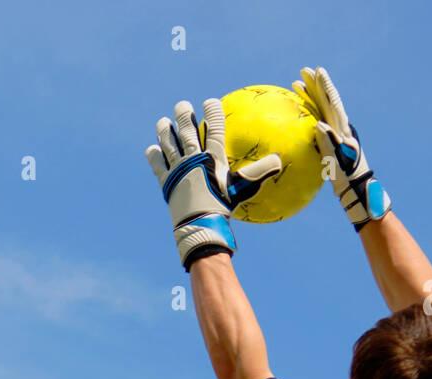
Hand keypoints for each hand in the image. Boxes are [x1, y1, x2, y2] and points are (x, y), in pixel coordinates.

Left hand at [146, 99, 281, 269]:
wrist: (201, 225)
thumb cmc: (225, 206)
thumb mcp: (244, 188)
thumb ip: (261, 172)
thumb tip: (279, 160)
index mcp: (212, 157)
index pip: (213, 128)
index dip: (212, 111)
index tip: (210, 101)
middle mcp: (193, 158)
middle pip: (186, 130)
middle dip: (183, 114)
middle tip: (182, 105)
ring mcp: (177, 169)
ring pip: (169, 144)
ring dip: (165, 131)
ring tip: (163, 122)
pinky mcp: (166, 182)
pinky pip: (158, 165)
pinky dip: (155, 156)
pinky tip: (152, 150)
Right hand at [293, 67, 390, 230]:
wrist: (355, 190)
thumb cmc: (347, 178)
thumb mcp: (339, 160)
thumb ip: (330, 142)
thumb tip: (318, 124)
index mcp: (343, 129)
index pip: (333, 102)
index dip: (325, 86)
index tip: (318, 72)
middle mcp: (340, 128)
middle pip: (326, 101)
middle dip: (316, 85)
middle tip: (304, 70)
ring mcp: (335, 135)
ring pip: (321, 110)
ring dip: (310, 96)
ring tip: (297, 85)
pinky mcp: (329, 143)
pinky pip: (316, 123)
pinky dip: (307, 114)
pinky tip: (297, 114)